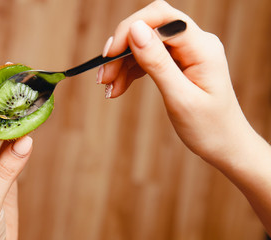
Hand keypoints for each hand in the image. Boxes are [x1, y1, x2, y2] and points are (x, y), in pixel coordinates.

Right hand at [98, 0, 270, 233]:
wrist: (225, 145)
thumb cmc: (209, 127)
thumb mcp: (180, 98)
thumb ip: (157, 62)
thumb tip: (135, 28)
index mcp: (202, 47)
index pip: (161, 18)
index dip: (130, 29)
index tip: (109, 55)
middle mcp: (195, 43)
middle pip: (149, 28)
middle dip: (122, 49)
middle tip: (104, 76)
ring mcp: (186, 52)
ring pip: (145, 44)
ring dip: (122, 64)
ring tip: (109, 88)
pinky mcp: (178, 63)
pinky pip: (148, 58)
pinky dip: (130, 71)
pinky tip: (118, 87)